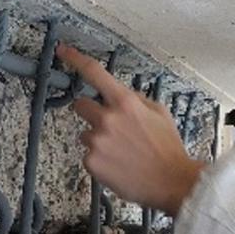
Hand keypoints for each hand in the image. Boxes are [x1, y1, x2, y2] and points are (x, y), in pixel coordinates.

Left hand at [56, 43, 205, 216]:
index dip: (75, 58)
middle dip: (92, 113)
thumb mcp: (159, 112)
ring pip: (86, 133)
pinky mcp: (91, 162)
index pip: (94, 72)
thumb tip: (120, 94)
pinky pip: (88, 155)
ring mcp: (97, 141)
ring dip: (98, 139)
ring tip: (121, 152)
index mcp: (125, 102)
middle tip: (110, 127)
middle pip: (80, 105)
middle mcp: (107, 119)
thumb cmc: (167, 148)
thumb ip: (135, 99)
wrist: (172, 182)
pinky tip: (118, 164)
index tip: (63, 51)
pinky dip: (100, 160)